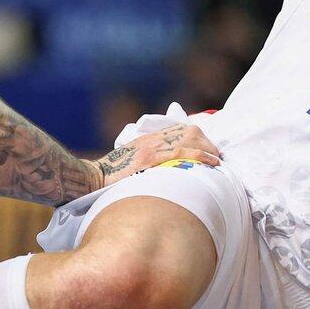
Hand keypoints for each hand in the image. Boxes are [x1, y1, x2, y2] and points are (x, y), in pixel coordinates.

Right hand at [90, 123, 219, 189]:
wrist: (92, 178)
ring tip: (216, 161)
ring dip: (207, 149)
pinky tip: (210, 164)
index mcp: (147, 138)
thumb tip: (163, 173)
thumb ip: (146, 161)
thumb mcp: (130, 162)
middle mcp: (151, 139)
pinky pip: (180, 153)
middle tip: (216, 157)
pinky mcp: (150, 158)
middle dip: (206, 143)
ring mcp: (151, 148)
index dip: (198, 137)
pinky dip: (199, 156)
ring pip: (189, 139)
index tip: (208, 148)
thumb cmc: (109, 177)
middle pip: (188, 131)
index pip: (180, 129)